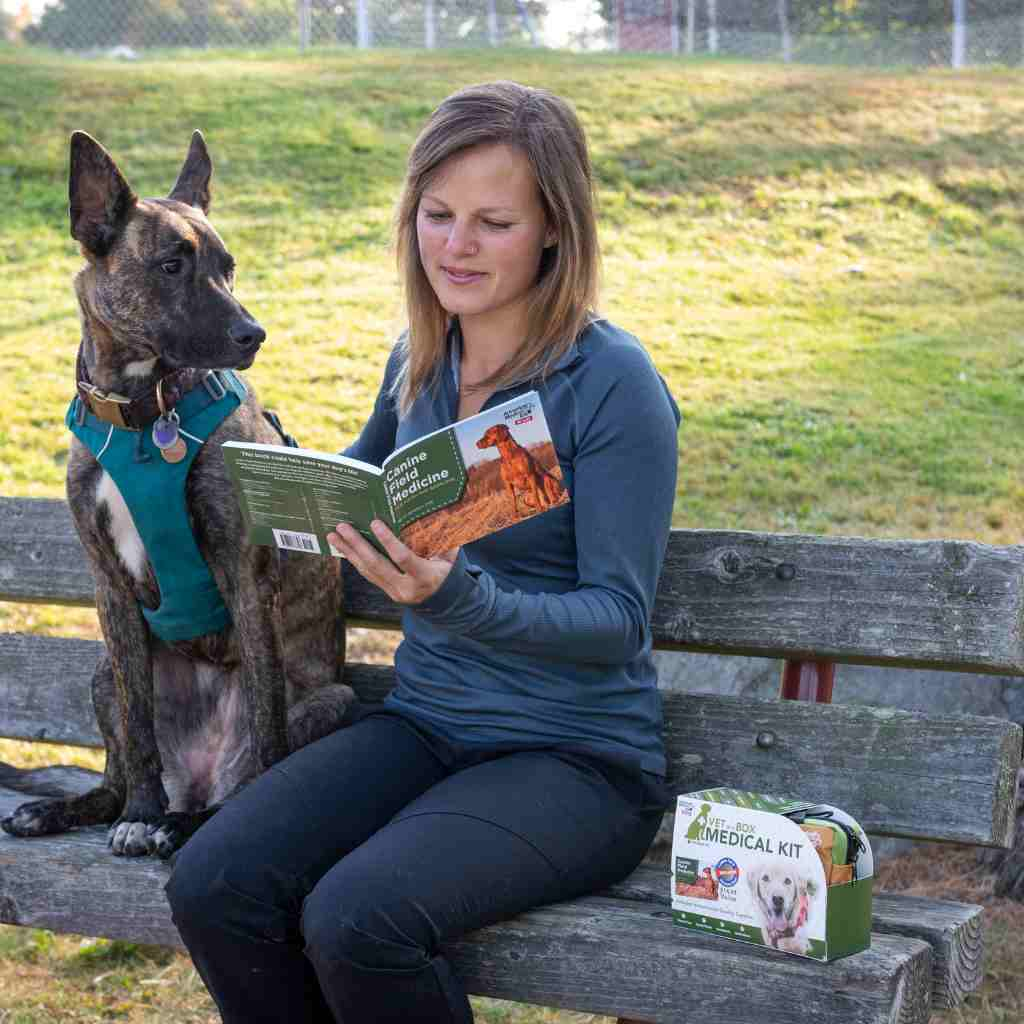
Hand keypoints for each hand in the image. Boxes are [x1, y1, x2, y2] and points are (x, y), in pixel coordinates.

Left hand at [327, 520, 457, 605]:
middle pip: (377, 565)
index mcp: (424, 577)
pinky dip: (354, 560)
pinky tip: (343, 548)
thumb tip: (436, 514)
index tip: (375, 523)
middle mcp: (406, 587)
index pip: (402, 558)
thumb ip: (443, 541)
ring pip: (367, 570)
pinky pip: (367, 574)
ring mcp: (394, 591)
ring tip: (333, 536)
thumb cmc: (448, 574)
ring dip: (349, 552)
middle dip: (357, 545)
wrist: (445, 604)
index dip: (388, 541)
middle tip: (342, 527)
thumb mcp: (450, 559)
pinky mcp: (386, 591)